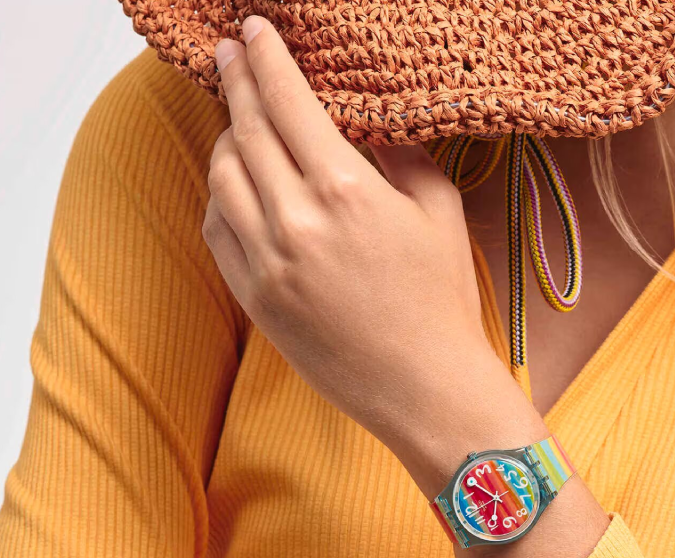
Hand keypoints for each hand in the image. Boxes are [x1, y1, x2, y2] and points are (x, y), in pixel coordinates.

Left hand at [203, 16, 536, 494]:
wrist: (425, 389)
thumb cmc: (442, 305)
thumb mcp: (440, 215)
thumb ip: (402, 157)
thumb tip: (368, 125)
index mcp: (347, 192)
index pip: (288, 103)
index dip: (266, 59)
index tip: (252, 32)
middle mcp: (297, 223)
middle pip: (245, 131)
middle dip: (235, 83)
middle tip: (230, 56)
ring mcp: (268, 264)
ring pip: (222, 178)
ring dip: (225, 140)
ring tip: (238, 124)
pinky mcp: (256, 300)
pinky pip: (218, 230)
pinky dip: (220, 198)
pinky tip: (237, 188)